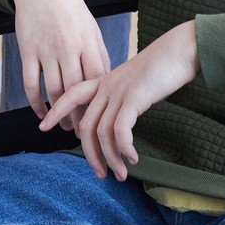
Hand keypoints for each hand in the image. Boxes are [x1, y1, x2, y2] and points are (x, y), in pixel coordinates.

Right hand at [7, 0, 110, 124]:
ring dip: (57, 114)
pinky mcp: (28, 50)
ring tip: (61, 125)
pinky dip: (35, 103)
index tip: (99, 121)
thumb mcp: (91, 28)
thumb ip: (99, 54)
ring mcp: (47, 50)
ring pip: (53, 91)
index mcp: (88, 43)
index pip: (96, 82)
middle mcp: (68, 48)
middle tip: (80, 133)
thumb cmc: (70, 8)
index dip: (98, 105)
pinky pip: (30, 84)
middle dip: (78, 116)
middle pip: (75, 92)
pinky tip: (40, 113)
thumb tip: (108, 83)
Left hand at [38, 20, 197, 180]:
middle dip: (91, 154)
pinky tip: (133, 158)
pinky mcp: (134, 98)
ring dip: (111, 158)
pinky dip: (124, 149)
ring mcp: (119, 91)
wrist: (180, 50)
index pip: (71, 95)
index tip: (43, 127)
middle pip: (86, 125)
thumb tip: (117, 122)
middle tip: (101, 174)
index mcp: (104, 80)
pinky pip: (120, 131)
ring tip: (121, 173)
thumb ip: (121, 97)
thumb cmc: (161, 67)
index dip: (56, 110)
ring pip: (103, 132)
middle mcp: (107, 86)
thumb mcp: (134, 81)